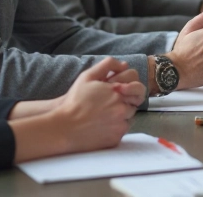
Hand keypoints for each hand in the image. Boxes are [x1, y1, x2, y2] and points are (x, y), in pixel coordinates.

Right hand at [13, 58, 140, 160]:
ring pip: (130, 116)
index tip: (120, 91)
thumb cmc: (75, 100)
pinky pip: (123, 129)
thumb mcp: (88, 76)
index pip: (138, 86)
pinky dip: (117, 126)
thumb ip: (108, 65)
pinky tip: (103, 124)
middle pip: (135, 102)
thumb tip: (125, 65)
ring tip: (105, 114)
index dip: (129, 87)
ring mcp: (121, 124)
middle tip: (111, 103)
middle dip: (126, 100)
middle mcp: (123, 108)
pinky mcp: (117, 137)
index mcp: (118, 92)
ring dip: (122, 114)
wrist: (65, 127)